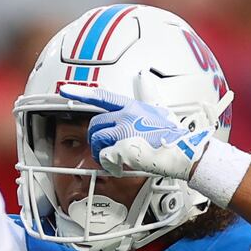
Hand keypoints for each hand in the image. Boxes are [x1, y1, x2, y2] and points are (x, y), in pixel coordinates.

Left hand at [59, 85, 211, 179]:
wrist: (184, 150)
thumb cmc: (174, 137)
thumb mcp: (158, 112)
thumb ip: (145, 103)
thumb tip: (144, 82)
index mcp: (132, 106)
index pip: (102, 96)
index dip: (81, 93)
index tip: (66, 90)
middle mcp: (126, 115)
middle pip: (95, 125)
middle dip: (96, 139)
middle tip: (105, 150)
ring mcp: (123, 131)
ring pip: (96, 140)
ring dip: (100, 153)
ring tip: (113, 160)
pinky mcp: (122, 148)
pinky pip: (104, 156)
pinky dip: (110, 165)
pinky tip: (120, 168)